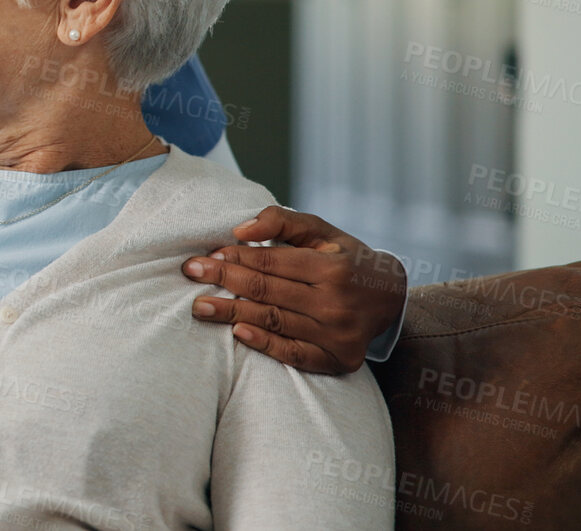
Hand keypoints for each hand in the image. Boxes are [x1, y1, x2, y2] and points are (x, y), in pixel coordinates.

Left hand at [183, 205, 406, 373]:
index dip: (236, 258)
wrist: (390, 297)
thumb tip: (240, 230)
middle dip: (224, 280)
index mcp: (333, 267)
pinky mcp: (339, 359)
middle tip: (190, 274)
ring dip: (232, 314)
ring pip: (275, 321)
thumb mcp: (322, 231)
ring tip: (200, 307)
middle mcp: (337, 302)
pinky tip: (238, 333)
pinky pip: (295, 355)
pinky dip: (265, 345)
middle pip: (267, 291)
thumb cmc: (346, 258)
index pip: (272, 262)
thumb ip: (282, 221)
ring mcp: (338, 334)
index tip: (206, 256)